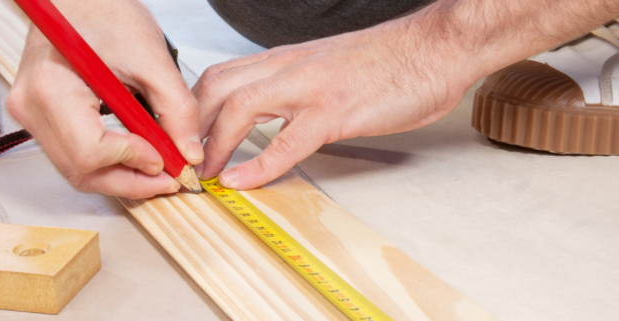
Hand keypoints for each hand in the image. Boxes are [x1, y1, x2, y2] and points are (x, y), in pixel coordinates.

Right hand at [7, 0, 202, 198]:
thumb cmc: (103, 10)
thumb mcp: (151, 57)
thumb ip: (175, 109)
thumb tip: (189, 153)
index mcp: (51, 87)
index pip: (90, 151)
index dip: (133, 161)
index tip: (166, 157)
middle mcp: (31, 106)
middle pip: (80, 170)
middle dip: (130, 180)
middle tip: (169, 178)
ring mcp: (30, 114)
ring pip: (76, 171)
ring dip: (120, 177)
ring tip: (158, 168)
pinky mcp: (39, 117)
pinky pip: (72, 156)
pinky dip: (107, 164)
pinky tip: (136, 156)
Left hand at [193, 15, 478, 189]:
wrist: (437, 46)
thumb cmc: (389, 61)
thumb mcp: (328, 68)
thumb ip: (295, 85)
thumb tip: (271, 113)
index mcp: (286, 60)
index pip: (220, 77)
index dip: (192, 110)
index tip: (184, 141)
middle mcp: (289, 67)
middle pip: (215, 88)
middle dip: (189, 126)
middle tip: (181, 161)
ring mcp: (311, 87)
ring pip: (239, 107)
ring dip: (212, 144)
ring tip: (203, 174)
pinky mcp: (336, 110)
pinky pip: (287, 141)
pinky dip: (258, 165)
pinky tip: (241, 181)